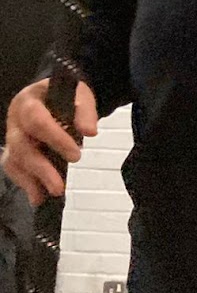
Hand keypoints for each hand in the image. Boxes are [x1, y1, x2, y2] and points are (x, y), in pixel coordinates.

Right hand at [2, 79, 99, 206]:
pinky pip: (13, 168)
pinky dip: (25, 183)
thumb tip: (90, 132)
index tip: (76, 156)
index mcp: (28, 101)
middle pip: (21, 146)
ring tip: (49, 196)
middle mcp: (15, 120)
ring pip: (14, 160)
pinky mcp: (13, 150)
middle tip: (59, 187)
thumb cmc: (67, 96)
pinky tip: (38, 197)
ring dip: (31, 180)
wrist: (56, 95)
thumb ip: (85, 111)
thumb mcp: (80, 95)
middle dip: (40, 168)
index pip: (37, 121)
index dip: (55, 139)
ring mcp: (12, 136)